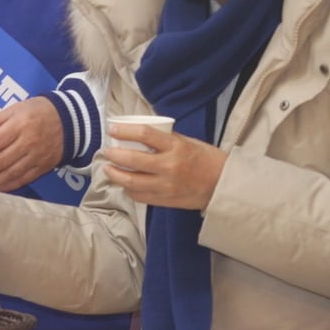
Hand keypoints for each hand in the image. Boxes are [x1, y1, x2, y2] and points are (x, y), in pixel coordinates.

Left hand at [0, 96, 63, 191]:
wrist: (71, 120)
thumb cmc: (39, 111)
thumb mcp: (16, 108)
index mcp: (20, 125)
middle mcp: (28, 143)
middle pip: (2, 161)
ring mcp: (36, 156)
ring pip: (12, 173)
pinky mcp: (43, 166)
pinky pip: (24, 179)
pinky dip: (10, 186)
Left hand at [99, 123, 224, 210]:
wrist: (222, 185)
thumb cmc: (206, 159)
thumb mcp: (187, 142)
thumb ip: (165, 140)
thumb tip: (140, 136)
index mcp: (176, 147)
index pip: (145, 135)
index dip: (124, 131)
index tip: (113, 129)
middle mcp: (169, 166)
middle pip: (133, 160)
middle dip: (114, 155)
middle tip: (107, 151)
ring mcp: (166, 186)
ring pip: (131, 182)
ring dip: (115, 175)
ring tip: (108, 169)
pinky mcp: (165, 200)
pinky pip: (139, 196)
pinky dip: (128, 189)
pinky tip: (125, 184)